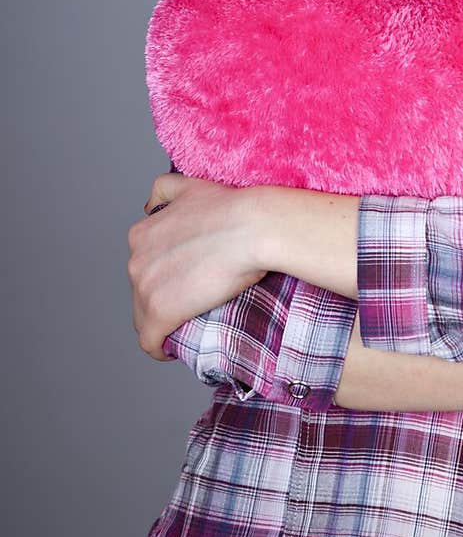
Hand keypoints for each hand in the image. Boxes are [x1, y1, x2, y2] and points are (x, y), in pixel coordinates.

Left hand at [128, 173, 267, 359]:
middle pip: (142, 291)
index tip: (182, 283)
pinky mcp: (159, 313)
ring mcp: (145, 288)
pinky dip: (158, 347)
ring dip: (160, 324)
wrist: (253, 228)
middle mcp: (136, 260)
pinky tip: (170, 350)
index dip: (162, 276)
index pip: (144, 265)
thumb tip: (150, 204)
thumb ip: (165, 190)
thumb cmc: (232, 208)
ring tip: (184, 327)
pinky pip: (149, 341)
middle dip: (161, 299)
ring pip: (143, 317)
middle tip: (192, 303)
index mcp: (141, 234)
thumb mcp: (190, 185)